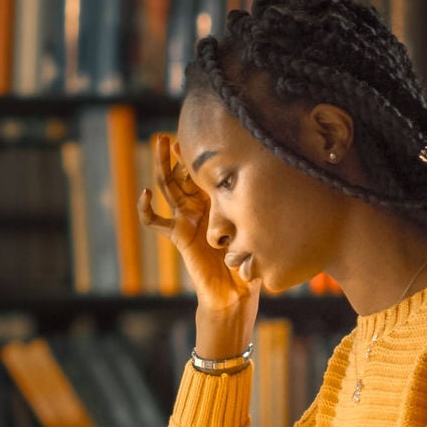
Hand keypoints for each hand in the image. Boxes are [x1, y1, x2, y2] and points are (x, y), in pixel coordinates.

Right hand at [140, 132, 260, 353]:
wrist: (235, 293)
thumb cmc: (252, 262)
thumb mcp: (259, 227)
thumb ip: (262, 208)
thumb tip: (282, 181)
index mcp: (218, 204)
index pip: (206, 173)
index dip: (201, 155)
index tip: (203, 134)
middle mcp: (200, 209)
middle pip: (184, 174)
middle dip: (176, 154)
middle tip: (171, 133)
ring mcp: (187, 220)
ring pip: (168, 188)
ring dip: (162, 166)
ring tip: (158, 144)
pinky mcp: (179, 236)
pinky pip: (156, 222)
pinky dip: (146, 210)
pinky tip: (144, 195)